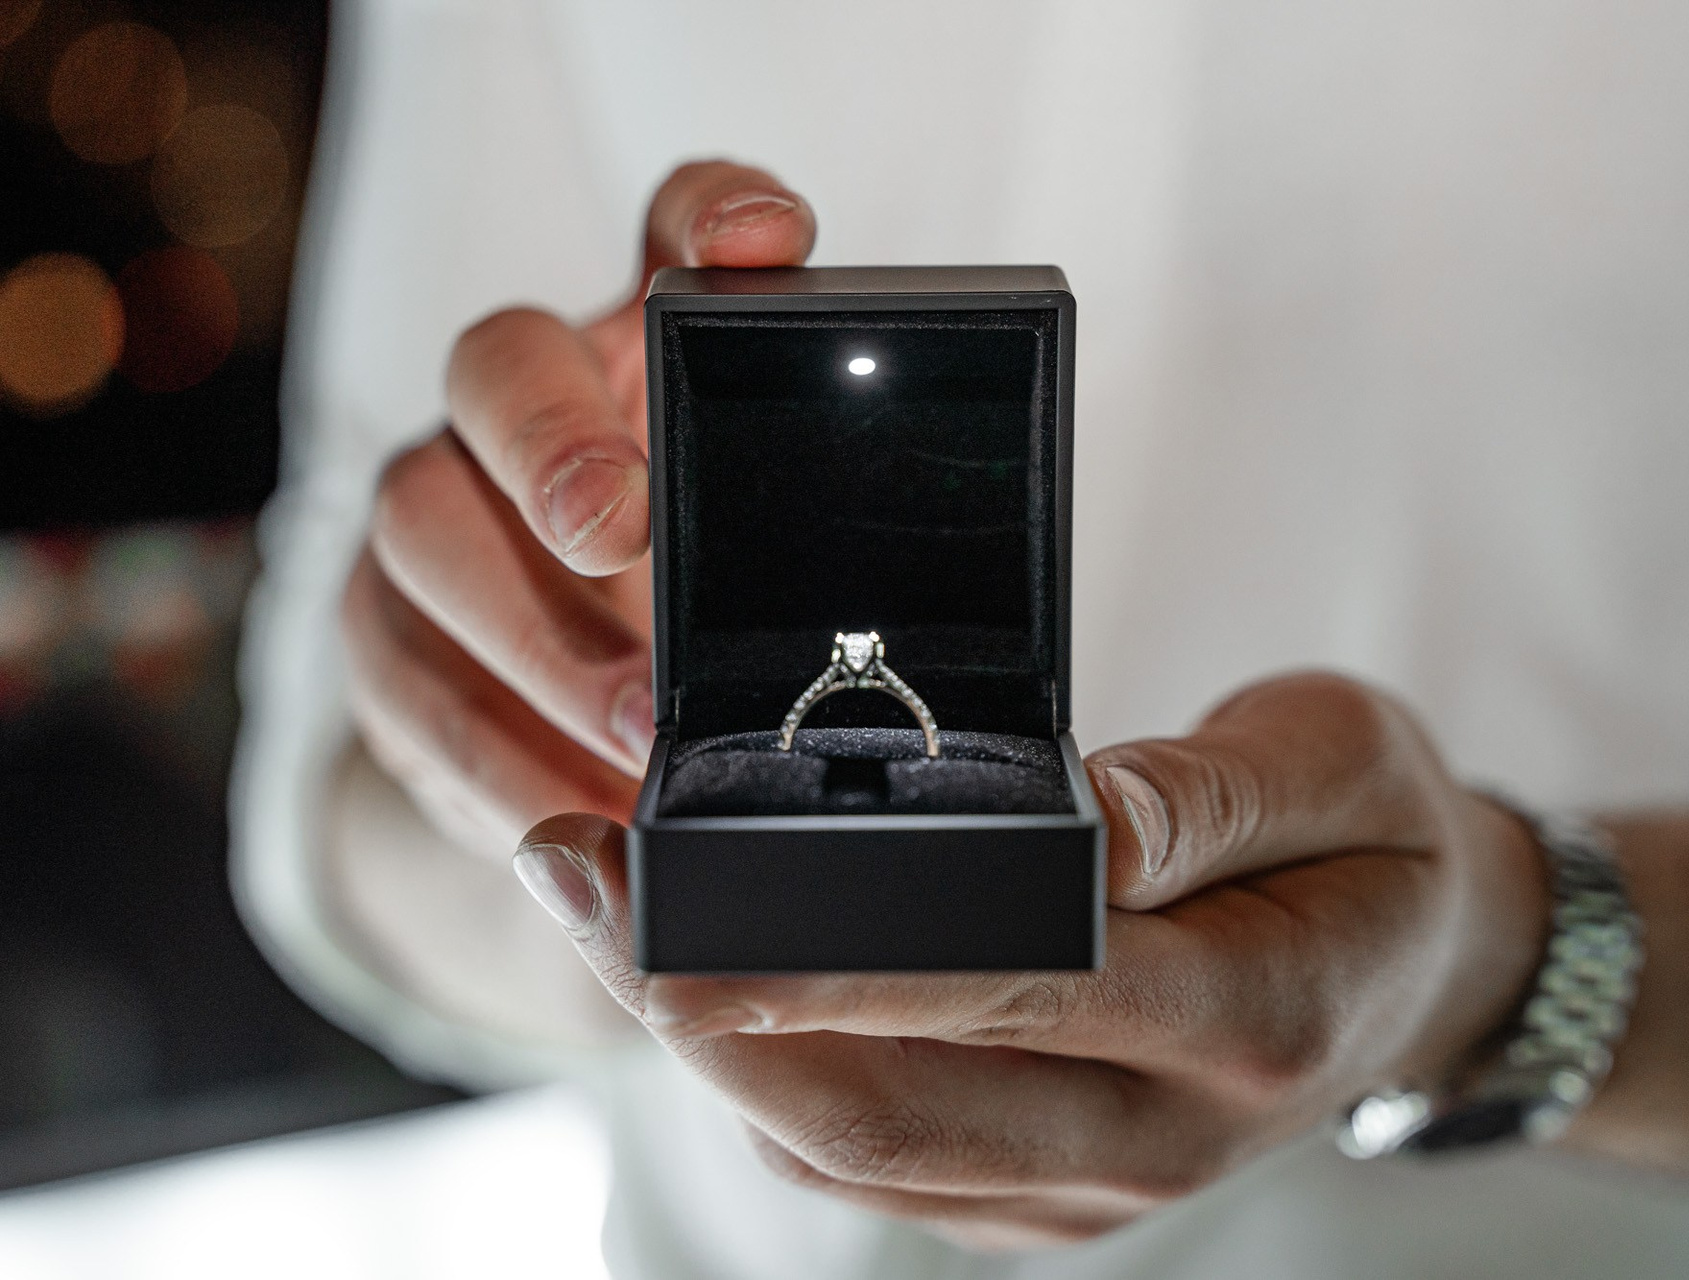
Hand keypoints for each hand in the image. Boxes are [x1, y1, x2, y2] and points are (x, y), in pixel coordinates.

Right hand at [340, 162, 816, 854]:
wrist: (563, 701)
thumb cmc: (703, 616)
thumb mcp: (786, 588)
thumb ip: (846, 576)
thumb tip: (983, 694)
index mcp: (647, 353)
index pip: (675, 227)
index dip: (715, 210)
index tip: (766, 240)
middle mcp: (526, 399)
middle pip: (499, 366)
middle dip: (552, 443)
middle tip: (615, 525)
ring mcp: (437, 505)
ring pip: (422, 528)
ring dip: (531, 640)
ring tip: (636, 738)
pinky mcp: (382, 627)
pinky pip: (403, 685)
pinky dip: (489, 763)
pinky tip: (568, 821)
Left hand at [512, 672, 1553, 1250]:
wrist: (1421, 971)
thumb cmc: (1373, 843)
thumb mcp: (1339, 764)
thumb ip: (1206, 795)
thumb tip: (1066, 821)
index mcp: (1244, 1019)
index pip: (1005, 991)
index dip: (828, 963)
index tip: (676, 913)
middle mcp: (1155, 1139)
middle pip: (887, 1110)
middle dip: (707, 1014)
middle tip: (581, 891)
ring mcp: (1091, 1190)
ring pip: (855, 1156)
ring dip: (711, 1051)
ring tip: (601, 915)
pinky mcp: (1041, 1197)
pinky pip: (873, 1164)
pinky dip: (768, 1086)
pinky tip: (700, 989)